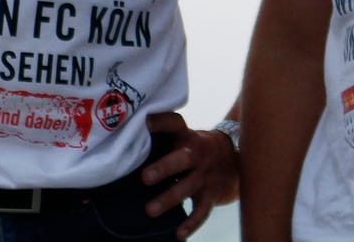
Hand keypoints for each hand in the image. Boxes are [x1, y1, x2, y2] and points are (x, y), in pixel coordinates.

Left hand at [142, 111, 238, 238]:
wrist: (234, 160)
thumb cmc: (194, 150)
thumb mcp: (184, 139)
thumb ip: (161, 141)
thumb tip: (118, 147)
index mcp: (186, 137)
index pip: (175, 124)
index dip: (161, 122)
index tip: (144, 122)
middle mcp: (197, 154)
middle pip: (183, 158)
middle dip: (164, 167)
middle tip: (145, 178)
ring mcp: (205, 175)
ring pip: (189, 186)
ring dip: (170, 198)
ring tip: (150, 211)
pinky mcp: (211, 194)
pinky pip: (202, 210)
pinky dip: (191, 223)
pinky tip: (178, 234)